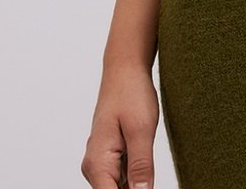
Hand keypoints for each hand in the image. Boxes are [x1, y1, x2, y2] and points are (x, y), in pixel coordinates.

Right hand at [81, 62, 158, 188]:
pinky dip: (135, 179)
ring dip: (136, 187)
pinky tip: (147, 173)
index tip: (147, 187)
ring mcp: (102, 162)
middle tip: (150, 177)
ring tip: (148, 171)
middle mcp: (95, 166)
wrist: (125, 69)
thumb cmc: (131, 92)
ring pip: (119, 188)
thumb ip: (141, 166)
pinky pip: (122, 178)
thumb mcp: (141, 129)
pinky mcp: (111, 156)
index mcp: (98, 163)